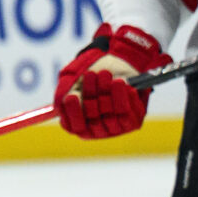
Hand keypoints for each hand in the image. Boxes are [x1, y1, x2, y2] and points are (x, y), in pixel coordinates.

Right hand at [53, 24, 169, 138]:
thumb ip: (65, 93)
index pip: (74, 126)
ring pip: (109, 116)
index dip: (73, 113)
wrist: (121, 65)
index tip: (71, 96)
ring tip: (105, 73)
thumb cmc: (95, 75)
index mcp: (80, 125)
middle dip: (90, 94)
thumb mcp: (75, 82)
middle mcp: (97, 131)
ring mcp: (115, 129)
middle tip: (90, 74)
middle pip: (92, 120)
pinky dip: (122, 97)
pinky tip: (119, 83)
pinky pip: (126, 114)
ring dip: (106, 92)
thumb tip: (65, 101)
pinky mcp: (132, 123)